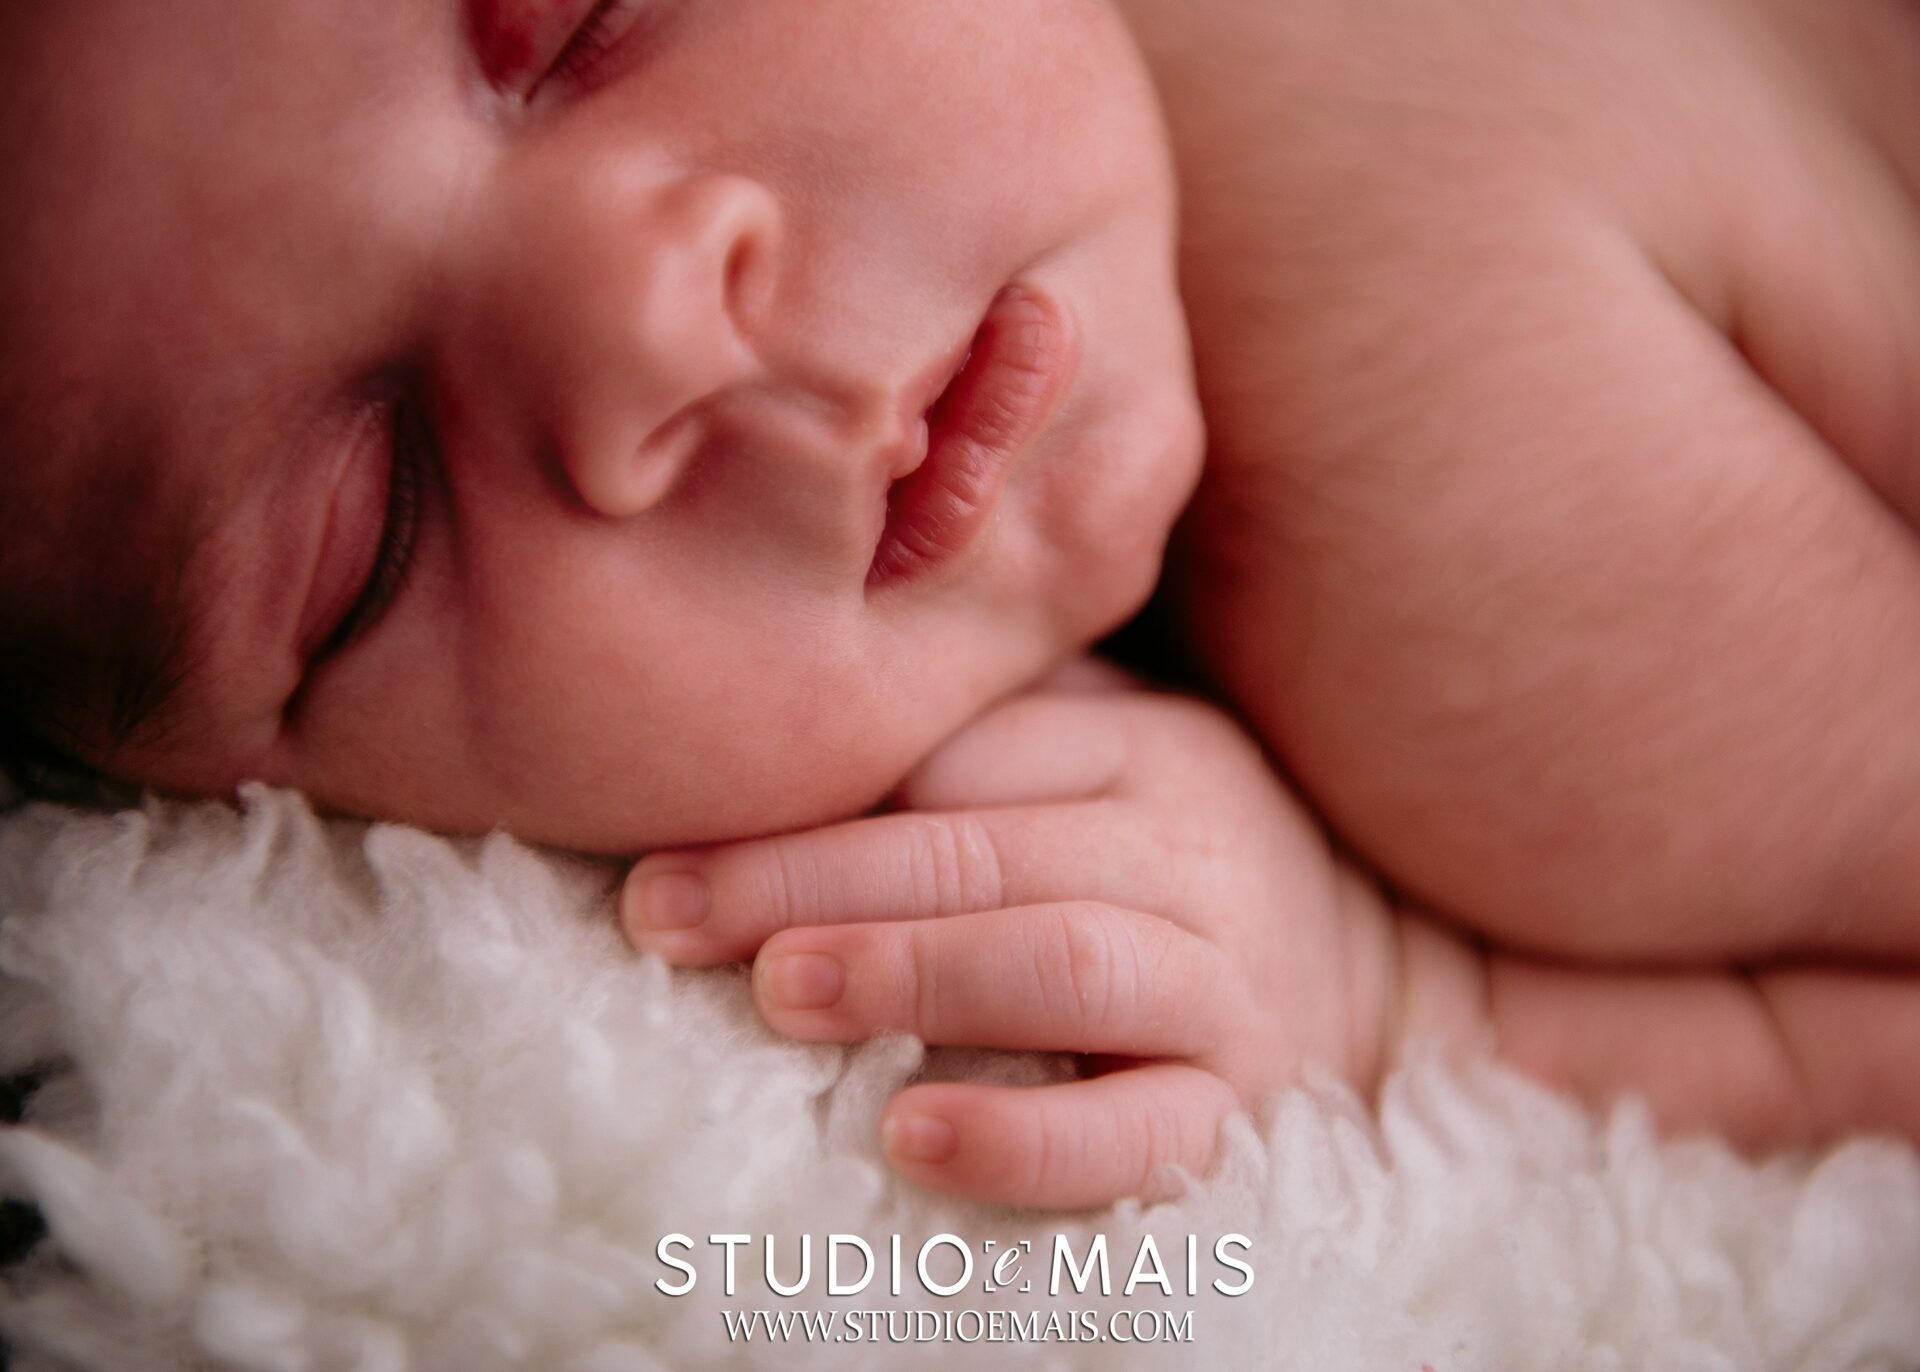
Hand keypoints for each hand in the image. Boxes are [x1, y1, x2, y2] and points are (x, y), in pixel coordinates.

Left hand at [621, 672, 1394, 1208]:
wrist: (1369, 970)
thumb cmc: (1174, 856)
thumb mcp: (1111, 755)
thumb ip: (992, 731)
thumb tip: (782, 728)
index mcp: (1145, 744)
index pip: (968, 756)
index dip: (820, 796)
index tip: (677, 830)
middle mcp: (1189, 849)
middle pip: (987, 848)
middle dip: (812, 877)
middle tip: (669, 910)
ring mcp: (1223, 983)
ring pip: (1064, 961)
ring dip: (913, 972)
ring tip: (780, 990)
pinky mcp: (1239, 1108)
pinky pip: (1141, 1134)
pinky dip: (1027, 1141)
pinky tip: (911, 1136)